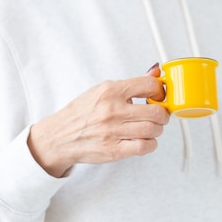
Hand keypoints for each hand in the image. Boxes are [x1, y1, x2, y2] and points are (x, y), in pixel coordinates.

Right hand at [28, 70, 168, 177]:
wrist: (58, 137)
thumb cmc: (83, 113)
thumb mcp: (103, 91)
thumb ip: (132, 84)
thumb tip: (156, 71)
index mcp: (110, 90)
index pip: (149, 85)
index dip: (160, 92)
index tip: (158, 97)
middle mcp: (112, 110)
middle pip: (156, 112)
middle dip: (162, 115)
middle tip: (158, 116)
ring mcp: (113, 131)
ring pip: (153, 130)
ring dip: (157, 130)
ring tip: (150, 128)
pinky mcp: (113, 150)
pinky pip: (144, 147)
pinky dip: (150, 144)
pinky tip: (144, 140)